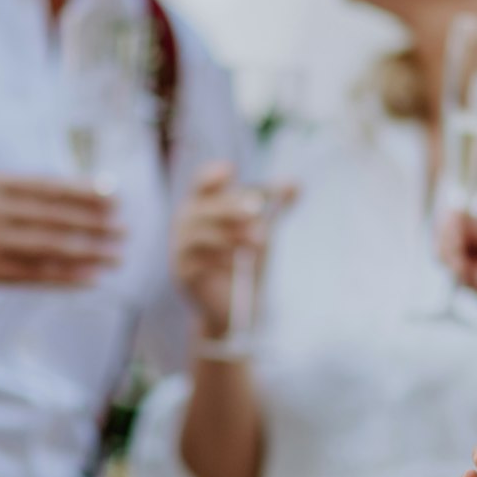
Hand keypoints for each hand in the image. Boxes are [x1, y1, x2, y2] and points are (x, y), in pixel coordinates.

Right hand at [0, 172, 121, 311]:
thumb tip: (72, 202)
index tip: (115, 198)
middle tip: (126, 229)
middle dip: (94, 223)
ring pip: (48, 246)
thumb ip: (14, 200)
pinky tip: (92, 280)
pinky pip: (34, 275)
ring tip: (118, 256)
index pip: (45, 186)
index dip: (83, 192)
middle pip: (53, 216)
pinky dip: (66, 277)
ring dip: (89, 252)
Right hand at [174, 161, 292, 340]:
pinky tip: (235, 264)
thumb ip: (275, 206)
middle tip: (257, 210)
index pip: (202, 181)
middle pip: (204, 206)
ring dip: (231, 234)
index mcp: (204, 204)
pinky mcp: (181, 271)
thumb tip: (297, 184)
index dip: (213, 174)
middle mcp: (187, 221)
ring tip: (258, 242)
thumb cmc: (245, 260)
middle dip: (232, 205)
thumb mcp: (262, 229)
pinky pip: (196, 260)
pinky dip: (218, 259)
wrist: (235, 304)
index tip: (231, 171)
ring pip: (199, 232)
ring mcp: (180, 247)